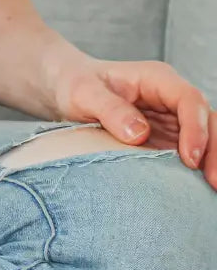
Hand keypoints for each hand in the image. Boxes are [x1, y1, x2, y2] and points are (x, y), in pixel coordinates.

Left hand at [52, 57, 215, 187]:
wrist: (66, 89)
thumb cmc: (75, 84)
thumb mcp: (83, 93)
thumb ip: (109, 109)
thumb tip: (139, 133)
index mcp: (155, 79)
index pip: (189, 100)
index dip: (196, 128)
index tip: (189, 158)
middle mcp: (170, 99)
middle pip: (208, 121)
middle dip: (215, 150)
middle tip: (214, 182)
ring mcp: (171, 120)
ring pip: (205, 139)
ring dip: (210, 162)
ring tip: (210, 190)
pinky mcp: (165, 139)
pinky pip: (187, 154)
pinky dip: (194, 171)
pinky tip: (194, 190)